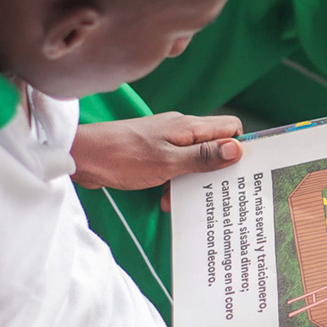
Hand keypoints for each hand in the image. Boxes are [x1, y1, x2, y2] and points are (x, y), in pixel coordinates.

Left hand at [72, 113, 244, 210]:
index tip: (244, 170)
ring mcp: (166, 141)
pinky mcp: (153, 154)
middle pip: (215, 146)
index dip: (241, 146)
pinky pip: (177, 167)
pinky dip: (176, 182)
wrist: (82, 158)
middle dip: (218, 169)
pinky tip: (167, 198)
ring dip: (194, 180)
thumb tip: (237, 149)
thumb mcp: (168, 162)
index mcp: (189, 127)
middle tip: (219, 192)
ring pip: (196, 160)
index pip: (230, 127)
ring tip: (186, 199)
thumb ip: (203, 157)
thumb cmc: (122, 157)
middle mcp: (181, 130)